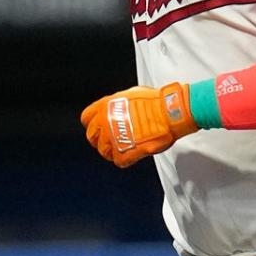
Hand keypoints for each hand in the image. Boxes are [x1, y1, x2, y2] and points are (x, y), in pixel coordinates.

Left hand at [80, 82, 197, 167]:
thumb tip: (116, 109)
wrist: (169, 113)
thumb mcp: (129, 94)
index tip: (99, 127)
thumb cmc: (155, 102)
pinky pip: (118, 161)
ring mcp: (113, 139)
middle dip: (100, 139)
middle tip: (112, 139)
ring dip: (112, 150)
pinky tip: (132, 153)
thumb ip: (117, 105)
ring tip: (123, 147)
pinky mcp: (125, 152)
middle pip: (92, 137)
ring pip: (104, 151)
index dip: (93, 124)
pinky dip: (124, 159)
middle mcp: (105, 122)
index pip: (86, 118)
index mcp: (104, 106)